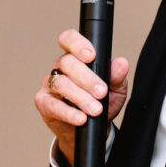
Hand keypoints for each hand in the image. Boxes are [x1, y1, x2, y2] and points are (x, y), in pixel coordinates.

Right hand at [34, 29, 130, 165]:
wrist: (93, 126)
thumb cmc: (102, 102)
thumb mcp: (115, 89)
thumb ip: (117, 76)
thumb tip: (121, 63)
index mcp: (76, 57)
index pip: (69, 39)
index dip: (77, 44)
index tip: (91, 56)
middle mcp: (60, 67)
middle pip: (67, 63)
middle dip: (86, 78)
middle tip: (101, 92)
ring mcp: (49, 84)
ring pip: (60, 83)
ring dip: (80, 97)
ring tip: (95, 109)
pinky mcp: (44, 103)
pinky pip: (52, 105)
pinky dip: (68, 113)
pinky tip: (81, 118)